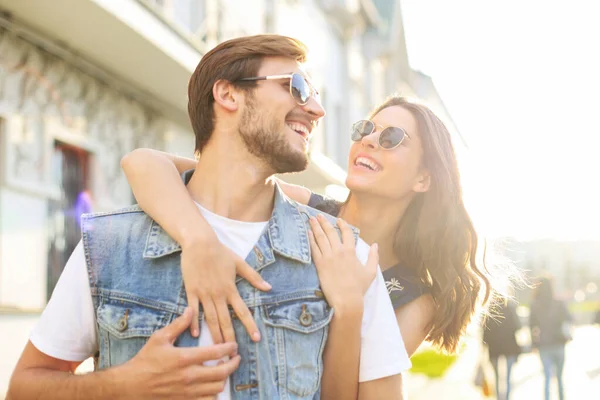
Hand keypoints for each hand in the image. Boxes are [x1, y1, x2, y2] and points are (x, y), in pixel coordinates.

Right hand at [121, 308, 240, 398]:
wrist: (131, 385)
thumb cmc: (145, 360)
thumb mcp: (160, 338)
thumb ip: (178, 325)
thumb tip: (190, 310)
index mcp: (184, 358)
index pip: (216, 352)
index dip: (229, 348)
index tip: (234, 346)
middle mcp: (189, 376)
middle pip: (222, 372)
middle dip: (233, 364)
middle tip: (235, 358)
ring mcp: (188, 391)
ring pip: (217, 388)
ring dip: (225, 378)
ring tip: (225, 371)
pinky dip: (214, 394)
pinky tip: (213, 386)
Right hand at [181, 237, 270, 342]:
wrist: (200, 243)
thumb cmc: (220, 252)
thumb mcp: (240, 263)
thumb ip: (253, 277)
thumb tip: (269, 287)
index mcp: (231, 288)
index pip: (243, 311)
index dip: (250, 325)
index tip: (256, 338)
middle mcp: (218, 294)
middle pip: (226, 320)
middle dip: (230, 338)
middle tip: (232, 354)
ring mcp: (204, 293)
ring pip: (211, 318)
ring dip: (214, 335)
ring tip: (217, 350)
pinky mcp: (192, 291)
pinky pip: (193, 310)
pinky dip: (194, 322)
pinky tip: (195, 335)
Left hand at [308, 214, 378, 307]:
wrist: (346, 300)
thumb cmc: (359, 288)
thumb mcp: (370, 272)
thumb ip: (373, 257)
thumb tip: (375, 245)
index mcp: (351, 252)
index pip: (347, 233)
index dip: (343, 225)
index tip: (338, 220)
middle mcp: (339, 251)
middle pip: (330, 232)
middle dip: (324, 222)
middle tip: (318, 215)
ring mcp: (328, 257)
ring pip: (320, 238)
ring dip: (315, 227)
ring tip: (311, 219)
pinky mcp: (320, 264)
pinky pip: (314, 249)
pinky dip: (310, 240)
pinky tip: (307, 233)